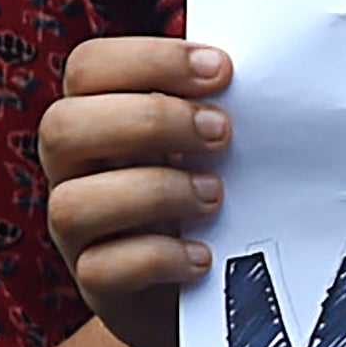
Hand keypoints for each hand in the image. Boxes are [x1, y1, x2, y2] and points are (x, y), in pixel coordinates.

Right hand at [35, 37, 231, 346]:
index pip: (89, 66)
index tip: (222, 70)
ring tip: (215, 195)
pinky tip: (204, 254)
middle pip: (63, 126)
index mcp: (101, 114)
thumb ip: (226, 100)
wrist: (217, 286)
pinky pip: (101, 270)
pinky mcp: (98, 286)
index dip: (150, 59)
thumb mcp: (218, 139)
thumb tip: (282, 64)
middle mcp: (76, 169)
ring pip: (72, 203)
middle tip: (222, 133)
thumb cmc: (220, 188)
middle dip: (150, 120)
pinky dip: (159, 257)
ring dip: (155, 191)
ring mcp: (78, 231)